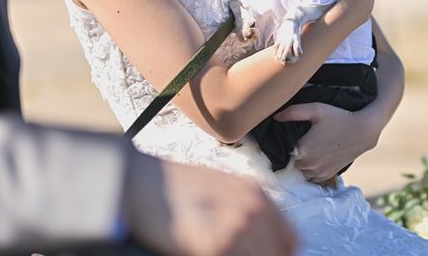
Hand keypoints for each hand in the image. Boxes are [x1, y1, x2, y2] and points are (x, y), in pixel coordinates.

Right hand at [125, 154, 296, 255]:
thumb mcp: (220, 187)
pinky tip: (203, 254)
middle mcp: (252, 209)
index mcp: (256, 194)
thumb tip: (258, 239)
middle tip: (230, 253)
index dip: (279, 255)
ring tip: (215, 252)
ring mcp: (235, 228)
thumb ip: (244, 210)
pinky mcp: (215, 246)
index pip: (289, 241)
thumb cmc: (173, 185)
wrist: (139, 179)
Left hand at [276, 102, 380, 183]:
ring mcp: (319, 172)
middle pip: (290, 163)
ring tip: (307, 150)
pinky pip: (311, 178)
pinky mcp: (327, 175)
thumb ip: (293, 112)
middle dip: (293, 154)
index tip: (291, 137)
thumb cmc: (339, 117)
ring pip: (300, 172)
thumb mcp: (316, 109)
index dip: (285, 145)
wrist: (363, 131)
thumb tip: (275, 117)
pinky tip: (314, 159)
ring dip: (301, 163)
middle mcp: (309, 164)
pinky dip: (310, 171)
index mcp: (303, 149)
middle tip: (300, 141)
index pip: (283, 152)